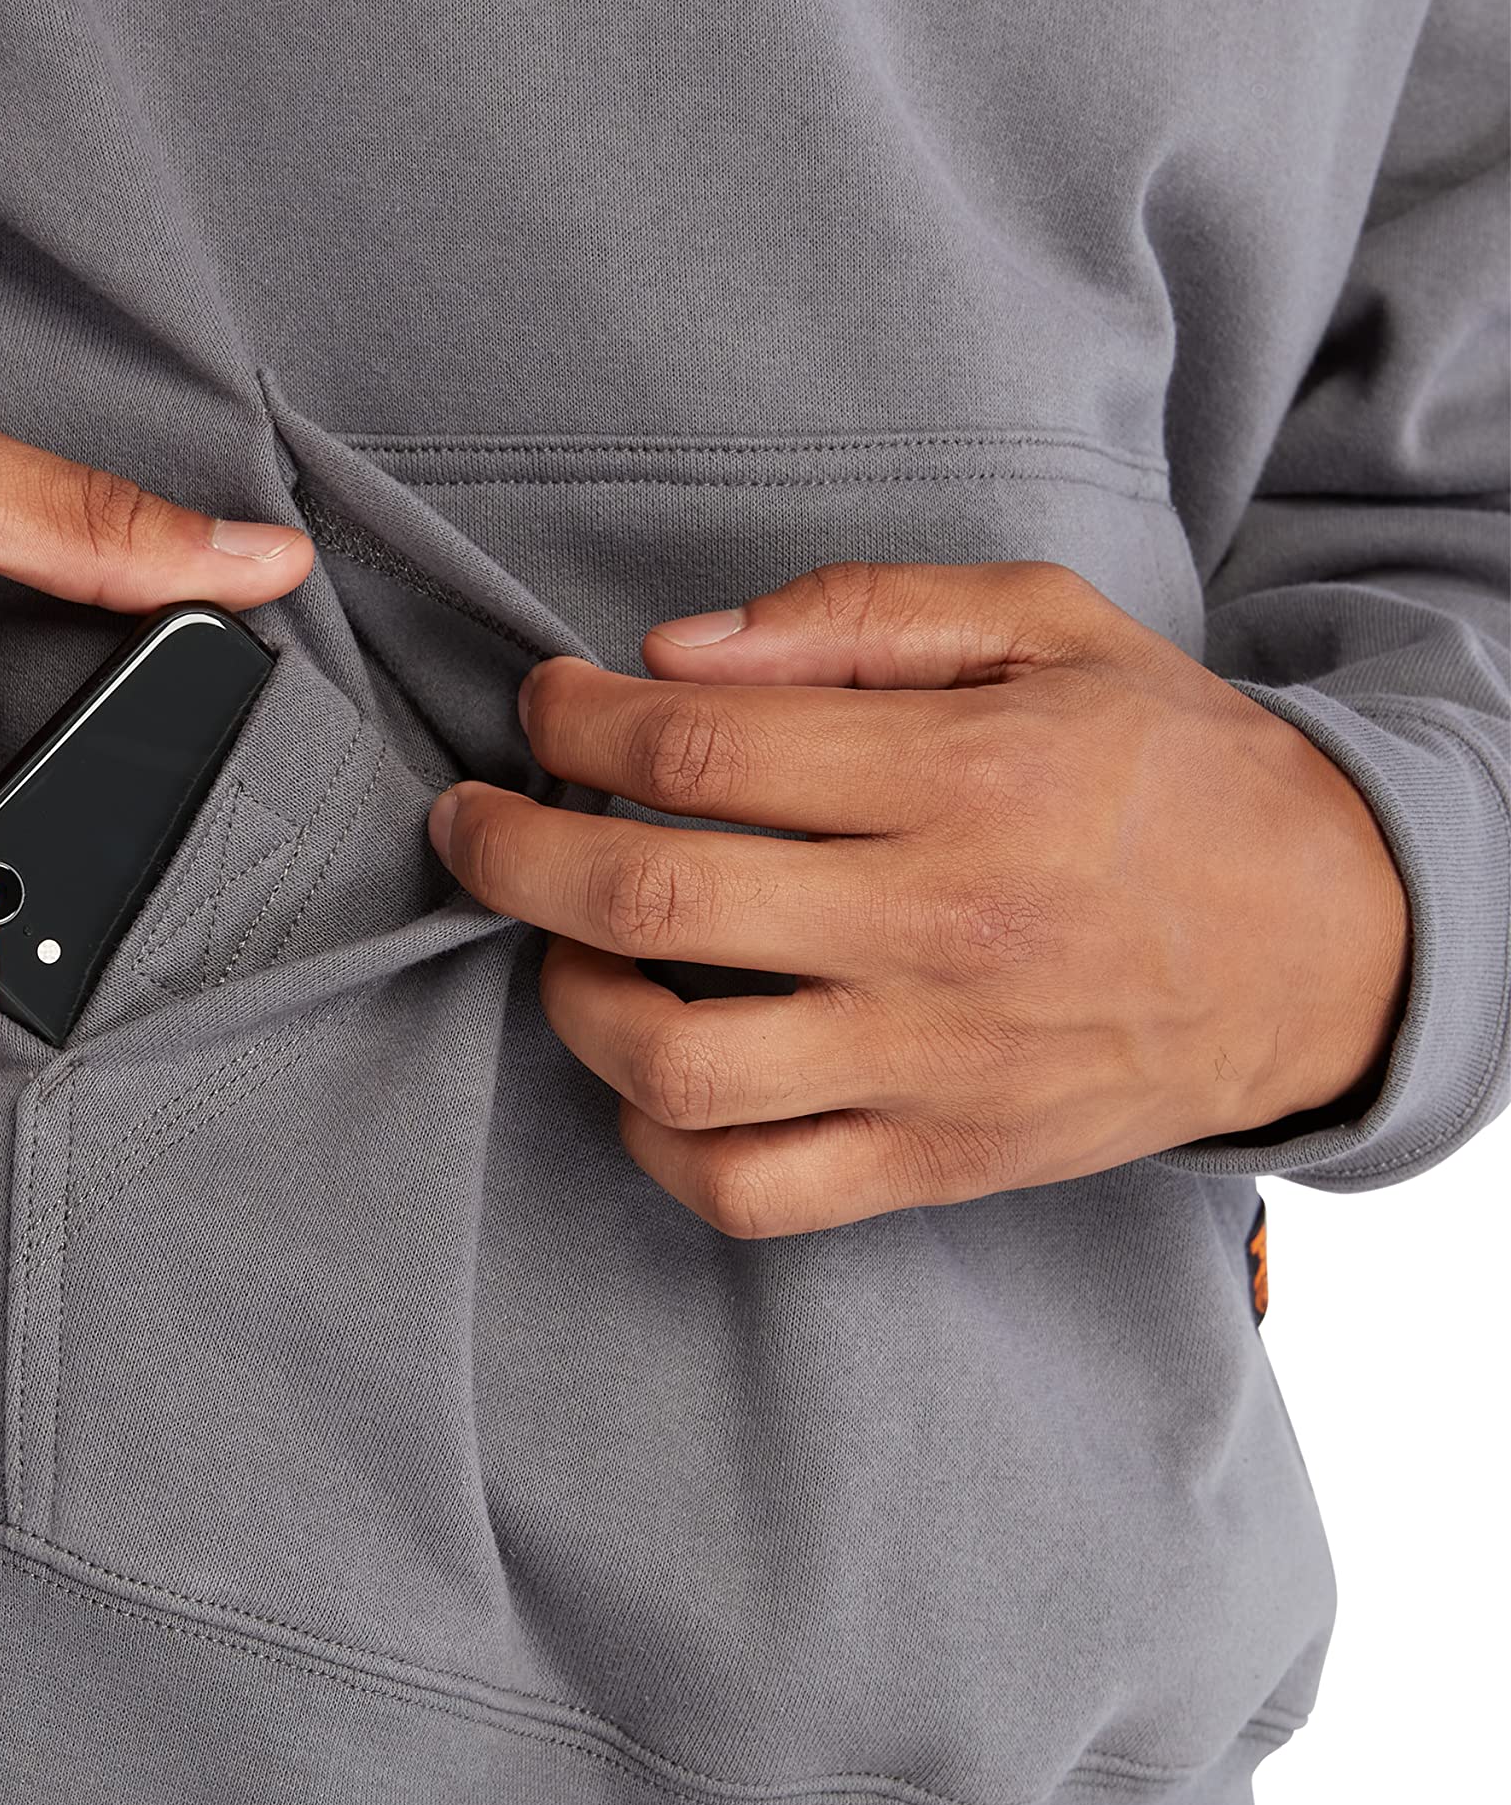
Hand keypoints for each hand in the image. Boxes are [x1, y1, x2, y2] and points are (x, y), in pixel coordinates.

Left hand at [426, 561, 1410, 1237]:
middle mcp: (938, 928)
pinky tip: (642, 1070)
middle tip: (474, 820)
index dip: (578, 718)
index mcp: (965, 776)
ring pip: (676, 1063)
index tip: (546, 706)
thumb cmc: (1169, 770)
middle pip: (651, 893)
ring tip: (561, 941)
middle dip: (512, 849)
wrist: (1330, 946)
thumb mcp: (1048, 628)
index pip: (701, 744)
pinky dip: (654, 1142)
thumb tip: (675, 651)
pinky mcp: (936, 1160)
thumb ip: (861, 613)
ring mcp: (932, 1063)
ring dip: (568, 994)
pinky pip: (747, 1190)